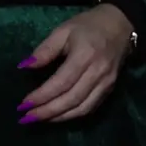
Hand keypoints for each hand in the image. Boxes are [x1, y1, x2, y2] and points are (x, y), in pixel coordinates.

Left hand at [18, 4, 134, 122]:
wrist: (121, 25)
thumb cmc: (89, 25)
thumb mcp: (63, 30)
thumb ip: (45, 49)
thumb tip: (25, 66)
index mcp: (85, 56)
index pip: (61, 82)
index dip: (42, 96)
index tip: (24, 104)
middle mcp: (97, 73)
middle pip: (71, 99)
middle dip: (48, 111)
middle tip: (27, 118)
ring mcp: (106, 83)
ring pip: (82, 108)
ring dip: (60, 117)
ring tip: (40, 120)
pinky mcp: (110, 89)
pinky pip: (91, 107)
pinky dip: (73, 115)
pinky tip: (59, 116)